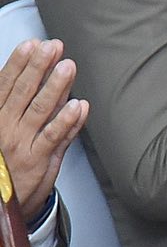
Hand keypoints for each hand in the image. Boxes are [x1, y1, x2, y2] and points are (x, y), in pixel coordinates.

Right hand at [0, 40, 87, 221]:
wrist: (2, 202)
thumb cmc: (7, 162)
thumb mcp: (8, 130)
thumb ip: (27, 105)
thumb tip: (46, 76)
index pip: (6, 85)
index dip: (19, 64)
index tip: (32, 44)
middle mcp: (6, 128)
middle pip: (23, 92)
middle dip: (38, 67)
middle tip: (53, 47)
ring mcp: (21, 144)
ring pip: (40, 110)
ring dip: (55, 87)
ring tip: (68, 67)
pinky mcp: (37, 160)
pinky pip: (54, 137)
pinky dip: (66, 121)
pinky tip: (78, 105)